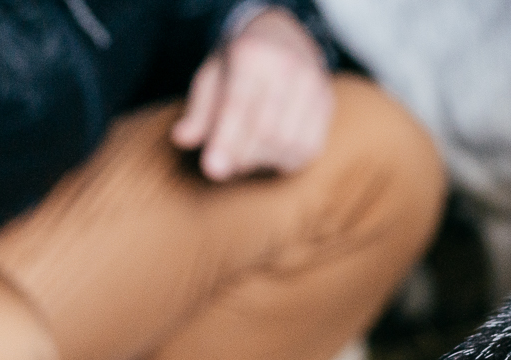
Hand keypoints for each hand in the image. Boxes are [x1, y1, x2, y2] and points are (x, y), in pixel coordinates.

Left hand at [170, 8, 333, 180]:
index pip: (239, 106)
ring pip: (291, 144)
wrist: (284, 37)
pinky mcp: (327, 103)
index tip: (211, 170)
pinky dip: (287, 161)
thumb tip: (182, 139)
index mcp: (252, 53)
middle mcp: (288, 67)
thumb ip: (198, 110)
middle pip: (268, 132)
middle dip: (243, 157)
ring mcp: (314, 85)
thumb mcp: (212, 76)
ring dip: (264, 161)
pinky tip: (271, 155)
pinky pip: (310, 148)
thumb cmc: (240, 63)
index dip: (226, 141)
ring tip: (247, 156)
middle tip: (225, 165)